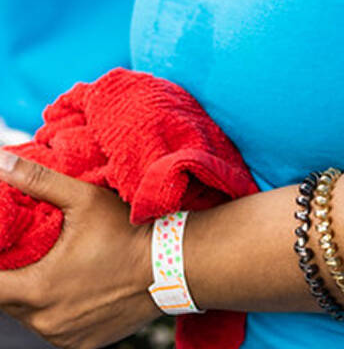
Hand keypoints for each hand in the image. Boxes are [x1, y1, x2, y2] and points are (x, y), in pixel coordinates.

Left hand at [0, 152, 155, 348]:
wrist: (174, 264)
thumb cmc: (129, 231)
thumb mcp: (85, 199)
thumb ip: (39, 182)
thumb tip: (3, 164)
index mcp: (36, 289)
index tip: (5, 251)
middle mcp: (45, 321)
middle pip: (8, 301)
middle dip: (14, 277)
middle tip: (35, 253)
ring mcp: (63, 336)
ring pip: (32, 317)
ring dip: (37, 296)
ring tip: (61, 269)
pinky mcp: (81, 345)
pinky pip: (57, 330)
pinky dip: (59, 312)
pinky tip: (80, 289)